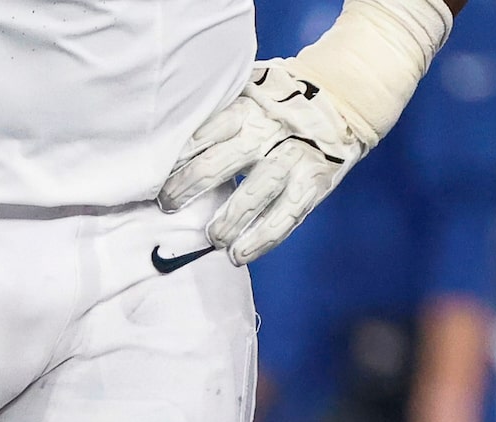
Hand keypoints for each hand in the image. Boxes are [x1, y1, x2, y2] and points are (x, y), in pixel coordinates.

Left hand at [159, 65, 371, 264]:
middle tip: (168, 205)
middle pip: (221, 163)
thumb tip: (165, 145)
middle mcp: (268, 132)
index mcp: (245, 107)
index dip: (177, 159)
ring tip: (212, 239)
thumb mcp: (248, 93)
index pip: (203, 134)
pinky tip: (239, 255)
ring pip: (255, 193)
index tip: (154, 177)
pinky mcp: (314, 181)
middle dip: (188, 188)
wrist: (342, 96)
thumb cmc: (277, 104)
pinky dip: (261, 240)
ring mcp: (293, 158)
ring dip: (229, 221)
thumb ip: (217, 115)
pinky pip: (286, 216)